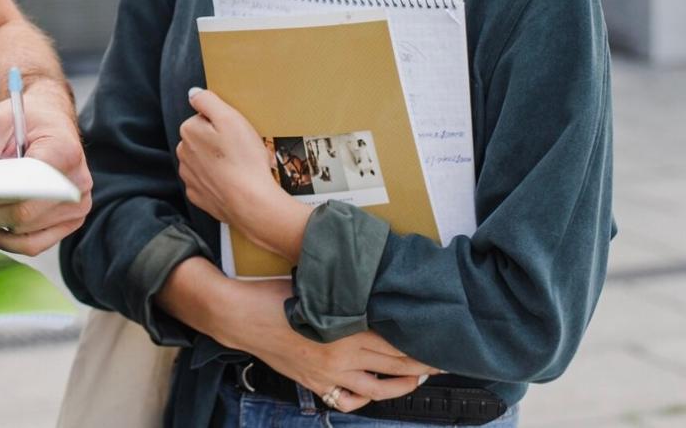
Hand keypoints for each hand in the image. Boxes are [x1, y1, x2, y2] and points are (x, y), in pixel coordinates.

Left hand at [0, 81, 92, 254]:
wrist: (49, 122)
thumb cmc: (27, 119)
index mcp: (64, 152)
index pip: (24, 186)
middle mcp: (77, 183)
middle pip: (22, 214)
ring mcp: (77, 206)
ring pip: (24, 234)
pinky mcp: (69, 221)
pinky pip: (33, 244)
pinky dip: (5, 241)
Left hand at [177, 88, 307, 257]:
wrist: (251, 203)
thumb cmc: (243, 159)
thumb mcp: (230, 118)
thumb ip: (208, 101)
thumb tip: (193, 93)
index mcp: (188, 131)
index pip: (204, 118)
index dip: (223, 123)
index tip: (236, 133)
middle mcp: (183, 153)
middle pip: (203, 139)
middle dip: (219, 142)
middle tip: (242, 150)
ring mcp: (189, 177)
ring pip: (204, 160)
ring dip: (218, 161)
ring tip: (240, 167)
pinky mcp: (198, 196)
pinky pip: (207, 181)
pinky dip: (218, 181)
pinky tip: (233, 182)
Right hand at [209, 278, 436, 413]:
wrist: (240, 316)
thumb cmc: (275, 293)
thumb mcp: (318, 286)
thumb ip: (349, 292)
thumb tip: (377, 286)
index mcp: (347, 328)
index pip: (398, 342)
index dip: (423, 345)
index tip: (443, 343)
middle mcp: (343, 355)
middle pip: (395, 364)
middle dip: (423, 365)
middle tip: (445, 362)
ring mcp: (329, 374)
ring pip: (378, 389)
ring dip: (403, 385)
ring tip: (419, 378)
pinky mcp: (315, 383)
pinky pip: (347, 399)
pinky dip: (364, 399)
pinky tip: (375, 391)